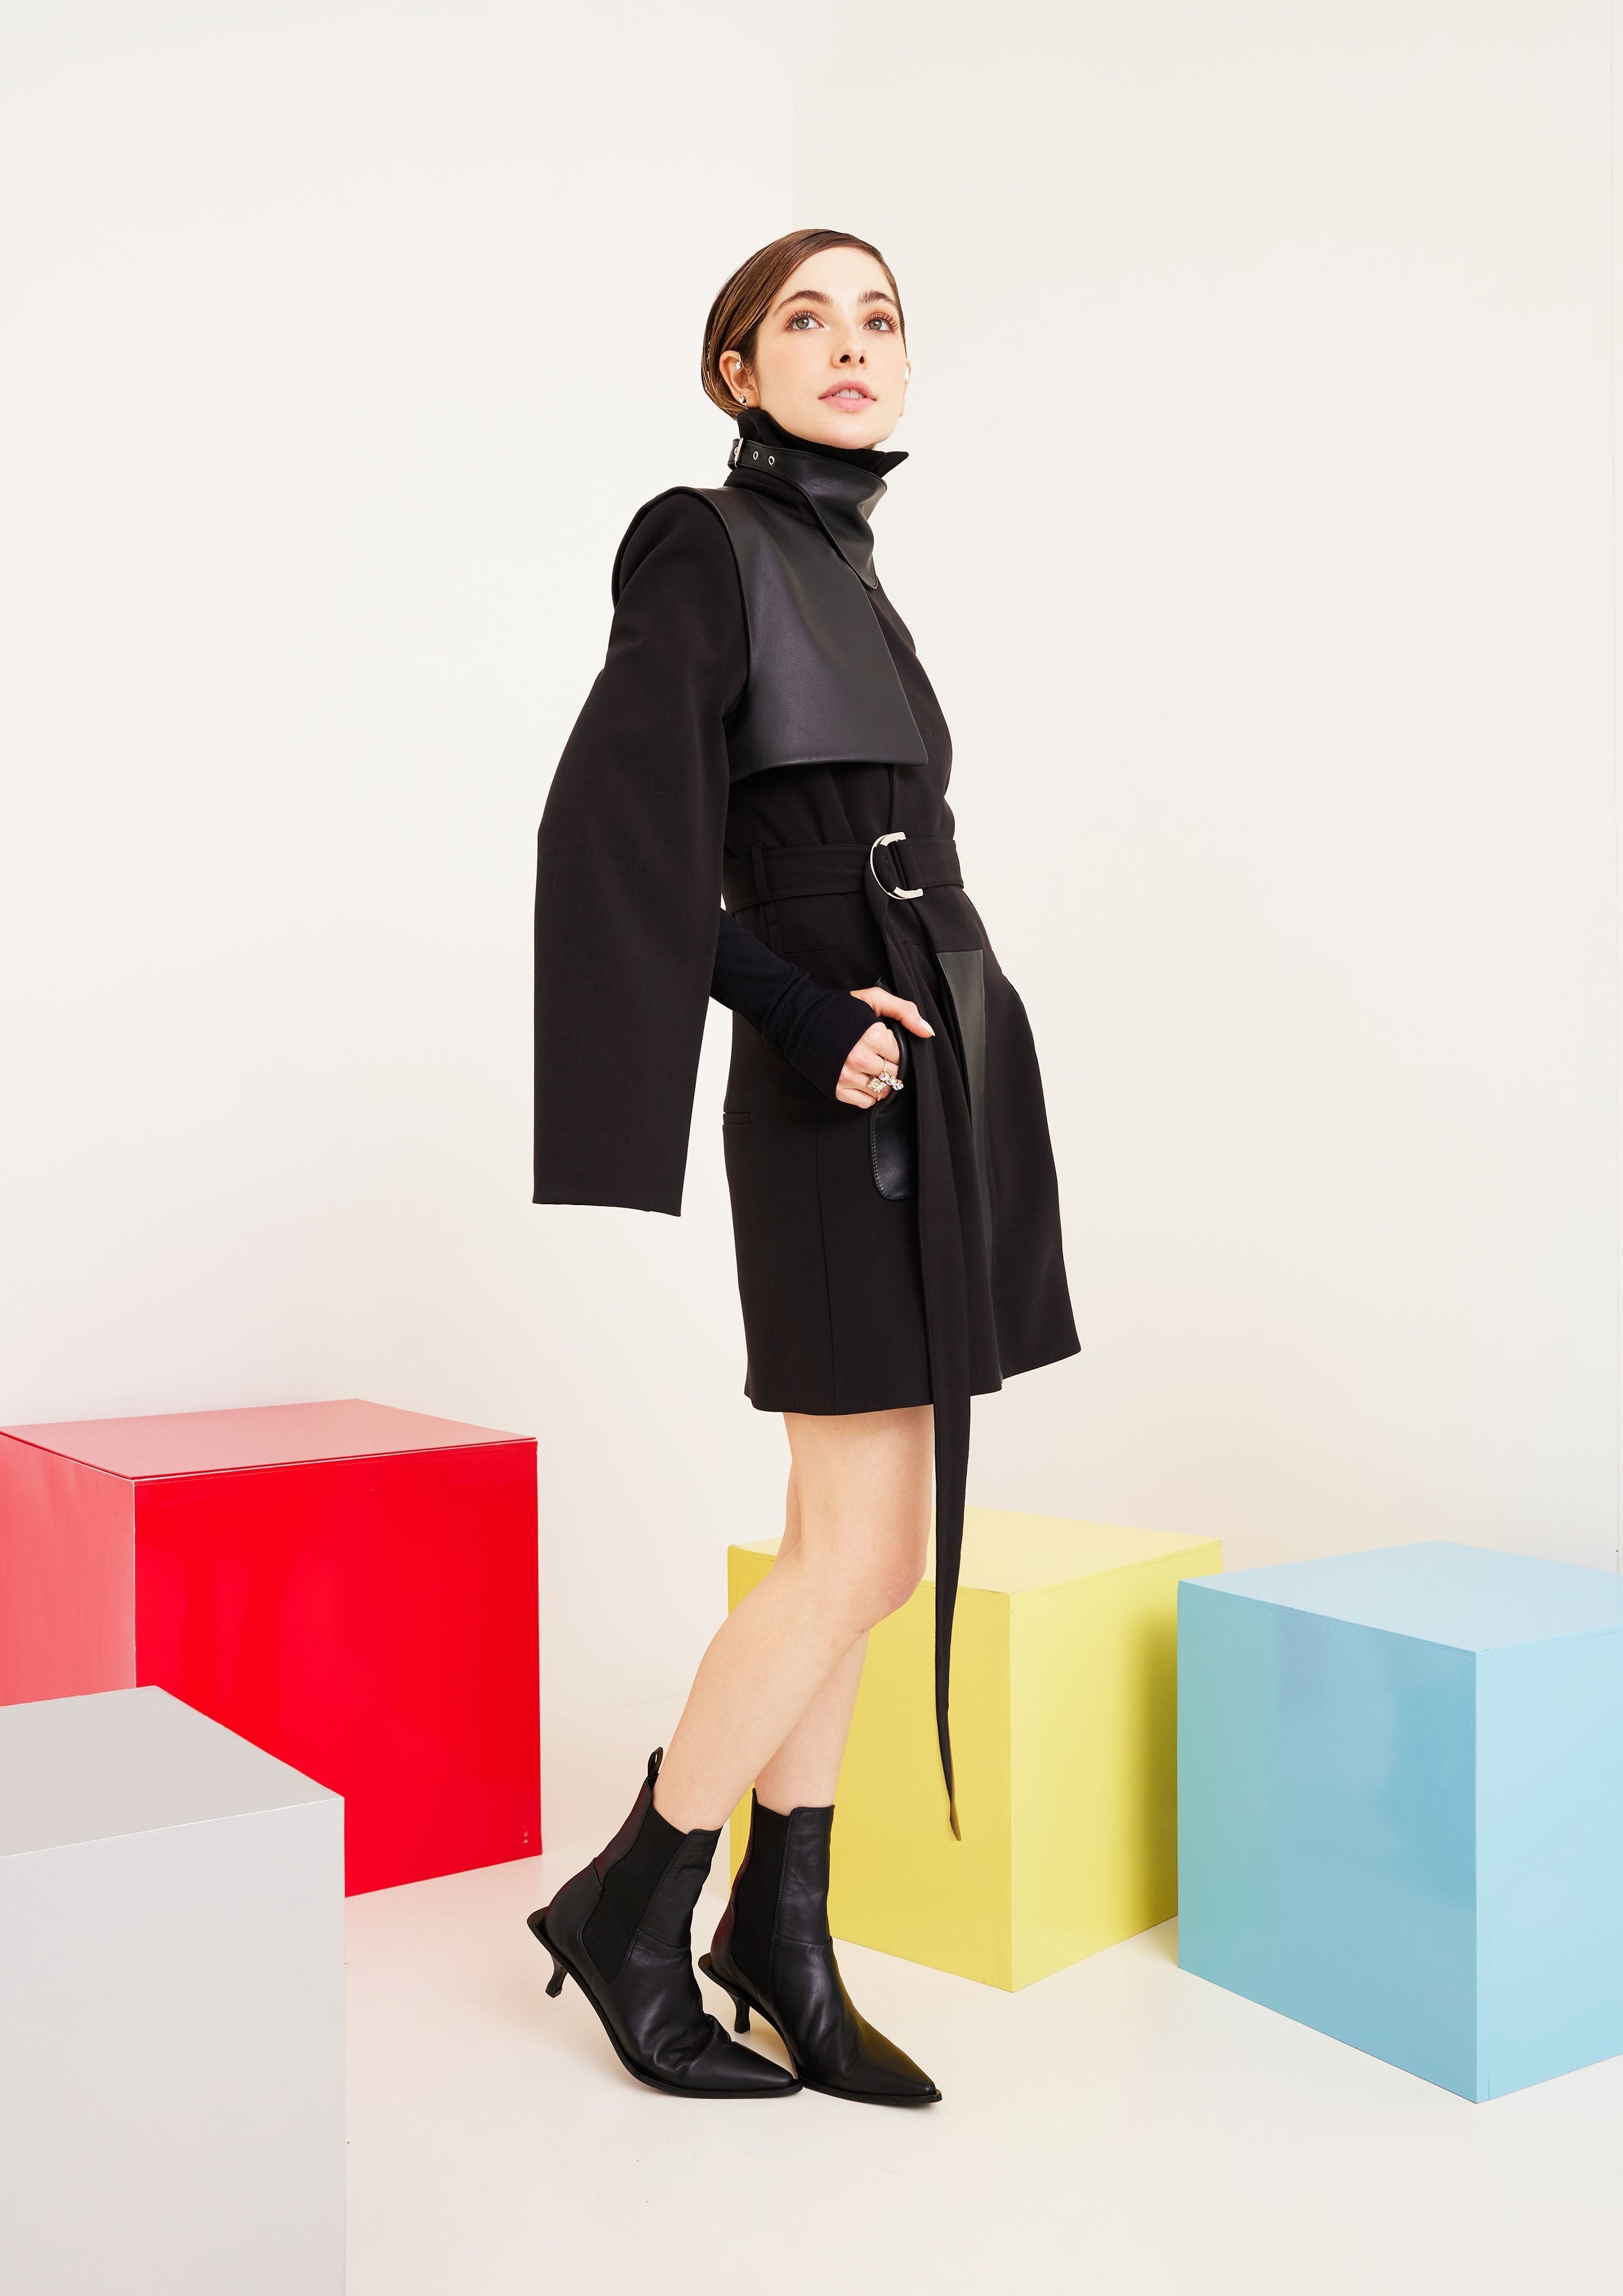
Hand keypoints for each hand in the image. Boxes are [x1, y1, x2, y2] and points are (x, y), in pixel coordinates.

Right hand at [835, 988, 933, 1108]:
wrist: (800, 1020)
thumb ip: (904, 1011)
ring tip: (871, 1069)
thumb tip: (927, 1032)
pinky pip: (865, 1102)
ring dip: (881, 1082)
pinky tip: (862, 1079)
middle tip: (878, 1056)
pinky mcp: (836, 1088)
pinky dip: (868, 1094)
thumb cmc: (838, 1009)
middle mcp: (860, 1058)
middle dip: (890, 1066)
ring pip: (882, 1090)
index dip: (894, 1049)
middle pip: (893, 1074)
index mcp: (871, 1035)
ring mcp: (847, 1075)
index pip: (900, 1055)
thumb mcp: (872, 999)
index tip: (882, 1043)